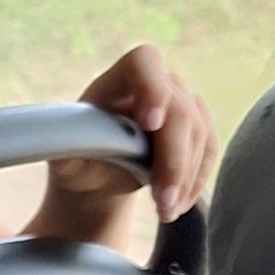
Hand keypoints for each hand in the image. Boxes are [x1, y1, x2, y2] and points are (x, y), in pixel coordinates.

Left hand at [40, 44, 215, 231]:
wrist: (98, 176)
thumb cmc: (79, 161)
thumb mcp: (65, 156)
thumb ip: (67, 144)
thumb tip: (71, 140)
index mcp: (117, 80)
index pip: (143, 64)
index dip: (151, 88)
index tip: (150, 124)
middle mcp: (155, 83)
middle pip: (179, 112)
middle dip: (174, 161)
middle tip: (162, 201)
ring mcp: (181, 102)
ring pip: (199, 133)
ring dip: (185, 178)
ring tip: (165, 210)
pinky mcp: (198, 126)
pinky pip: (209, 149)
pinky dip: (196, 180)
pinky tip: (178, 204)